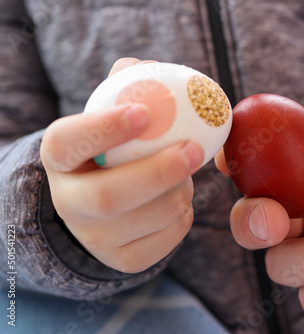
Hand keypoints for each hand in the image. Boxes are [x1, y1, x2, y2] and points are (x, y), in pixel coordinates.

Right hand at [41, 58, 203, 272]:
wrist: (102, 208)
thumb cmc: (114, 152)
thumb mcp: (110, 120)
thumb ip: (125, 90)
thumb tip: (151, 67)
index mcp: (60, 158)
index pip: (67, 142)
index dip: (104, 128)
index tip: (144, 112)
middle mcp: (68, 203)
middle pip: (108, 197)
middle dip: (159, 172)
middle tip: (194, 150)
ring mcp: (94, 238)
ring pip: (149, 218)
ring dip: (180, 190)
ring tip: (185, 171)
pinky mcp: (124, 260)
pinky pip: (169, 237)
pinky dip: (185, 214)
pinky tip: (179, 197)